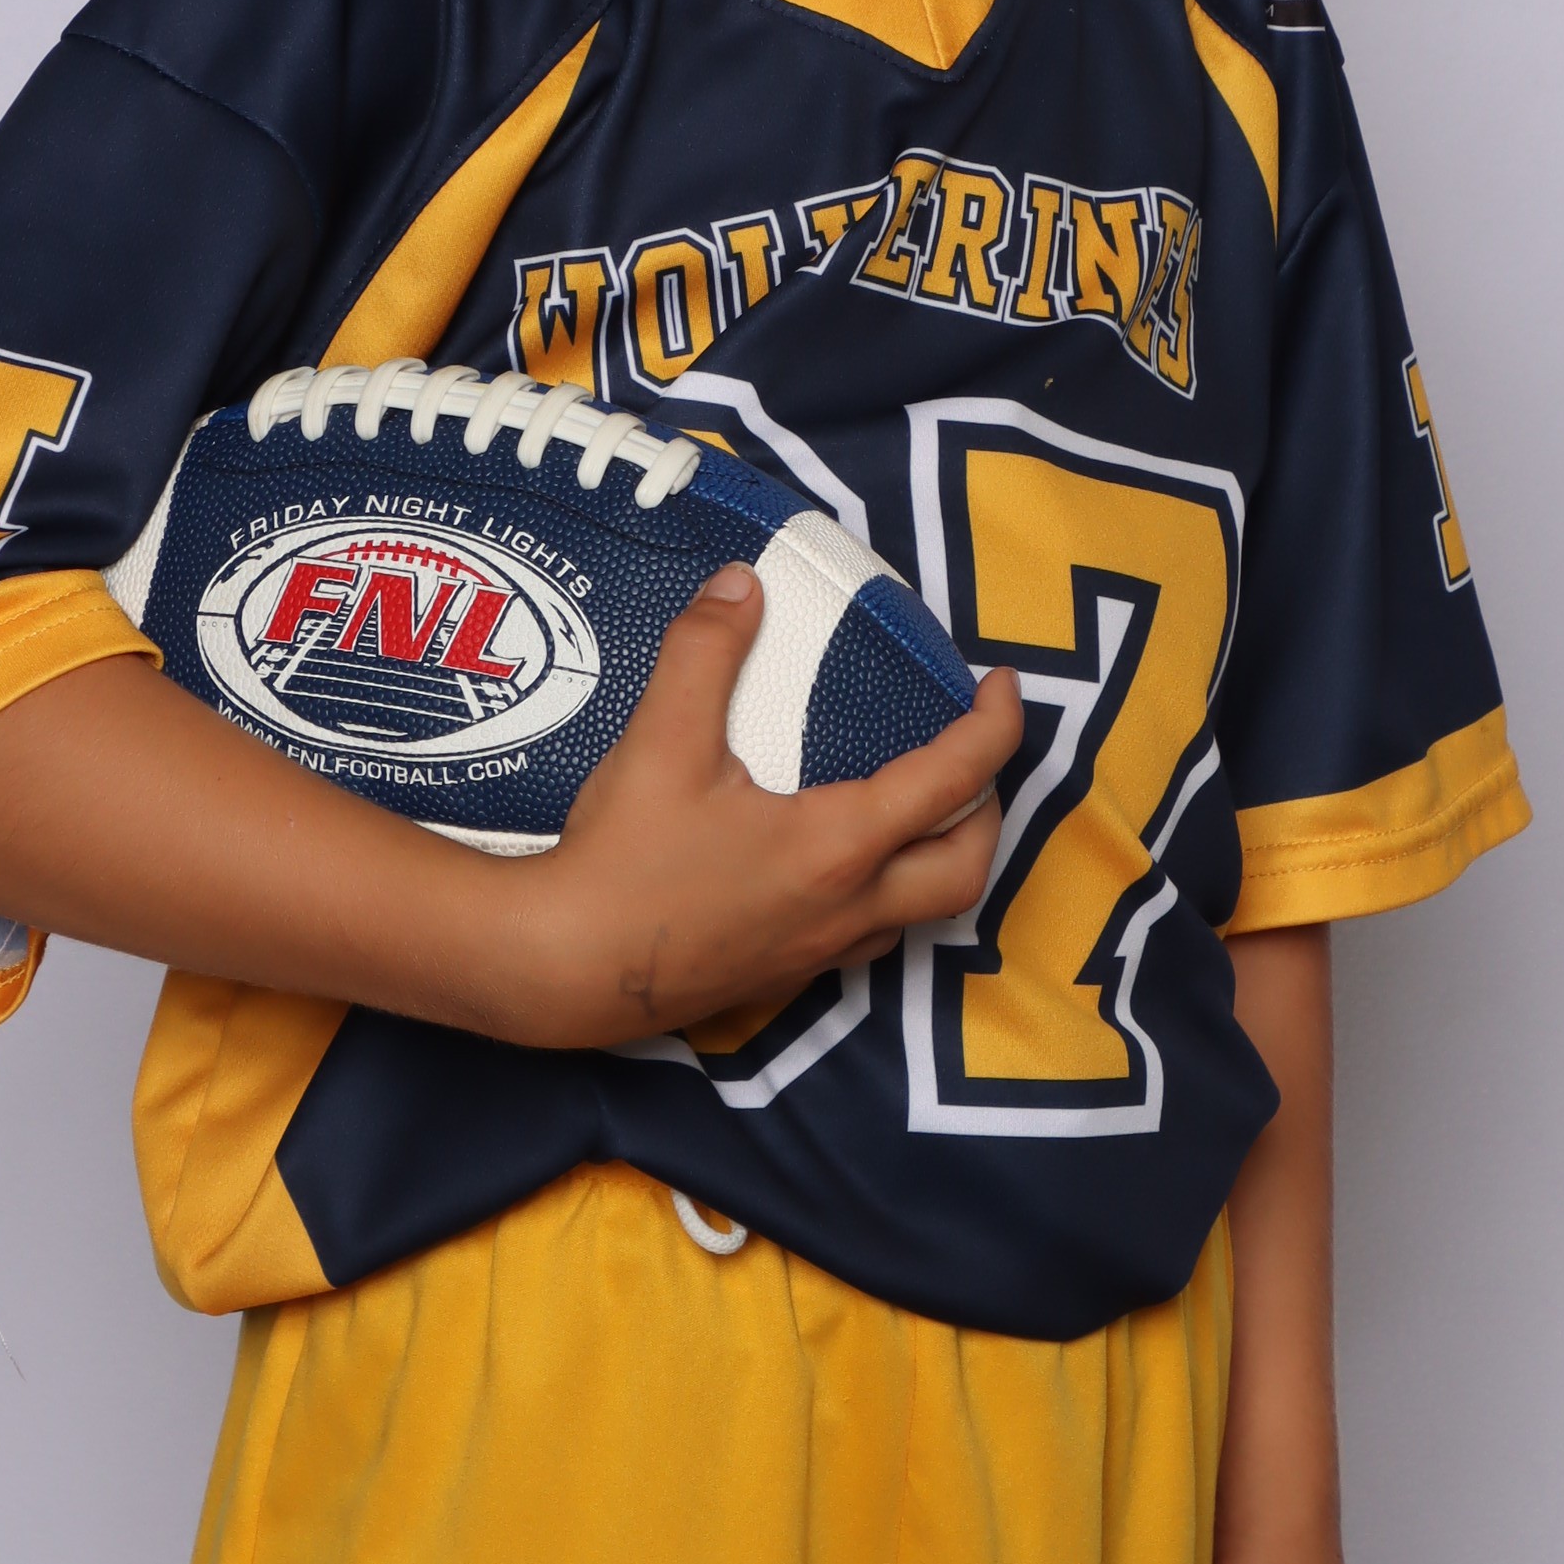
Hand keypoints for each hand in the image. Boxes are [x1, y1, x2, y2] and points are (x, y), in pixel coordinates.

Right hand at [495, 565, 1020, 1049]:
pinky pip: (866, 939)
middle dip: (987, 808)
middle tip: (971, 756)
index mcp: (838, 845)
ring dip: (940, 859)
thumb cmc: (621, 861)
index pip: (953, 779)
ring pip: (921, 914)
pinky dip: (883, 898)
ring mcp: (817, 953)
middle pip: (966, 867)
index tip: (1000, 686)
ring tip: (918, 811)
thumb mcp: (661, 742)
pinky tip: (840, 868)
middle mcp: (847, 907)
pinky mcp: (782, 979)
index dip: (994, 727)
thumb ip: (705, 652)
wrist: (562, 971)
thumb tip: (740, 584)